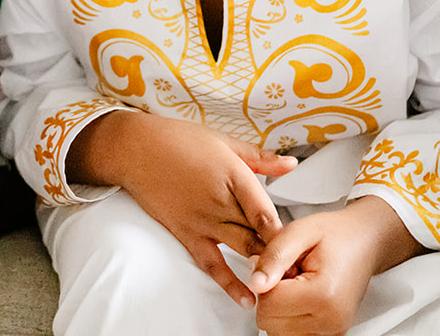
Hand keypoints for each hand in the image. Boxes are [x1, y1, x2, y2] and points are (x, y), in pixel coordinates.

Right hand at [74, 111, 295, 305]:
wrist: (137, 149)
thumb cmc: (180, 140)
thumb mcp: (225, 142)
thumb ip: (261, 159)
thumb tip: (292, 164)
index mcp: (235, 176)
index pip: (267, 213)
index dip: (286, 232)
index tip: (302, 244)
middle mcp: (221, 202)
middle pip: (259, 235)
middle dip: (280, 252)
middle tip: (300, 267)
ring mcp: (203, 221)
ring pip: (242, 250)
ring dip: (263, 266)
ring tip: (283, 281)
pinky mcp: (187, 234)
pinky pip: (212, 265)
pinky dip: (230, 284)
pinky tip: (246, 299)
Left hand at [249, 197, 423, 335]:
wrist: (365, 241)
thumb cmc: (337, 234)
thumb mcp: (300, 231)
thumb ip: (274, 256)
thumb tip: (255, 284)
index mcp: (324, 295)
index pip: (269, 305)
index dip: (265, 280)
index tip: (282, 264)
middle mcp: (331, 320)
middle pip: (270, 323)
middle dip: (272, 296)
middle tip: (290, 272)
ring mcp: (333, 331)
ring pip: (278, 332)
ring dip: (280, 308)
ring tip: (297, 283)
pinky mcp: (330, 334)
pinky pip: (292, 334)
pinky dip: (290, 317)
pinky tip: (301, 296)